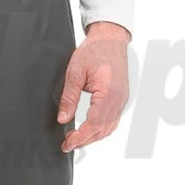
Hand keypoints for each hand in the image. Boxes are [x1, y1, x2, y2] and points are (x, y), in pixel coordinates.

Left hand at [57, 21, 130, 151]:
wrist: (110, 39)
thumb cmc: (95, 51)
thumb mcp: (75, 72)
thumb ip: (69, 98)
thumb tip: (63, 119)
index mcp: (109, 93)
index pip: (94, 124)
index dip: (80, 137)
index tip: (67, 143)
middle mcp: (119, 100)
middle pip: (102, 130)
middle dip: (84, 140)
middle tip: (67, 144)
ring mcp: (122, 101)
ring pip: (109, 128)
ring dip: (92, 137)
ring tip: (75, 139)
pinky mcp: (121, 99)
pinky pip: (112, 121)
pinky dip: (100, 129)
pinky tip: (88, 130)